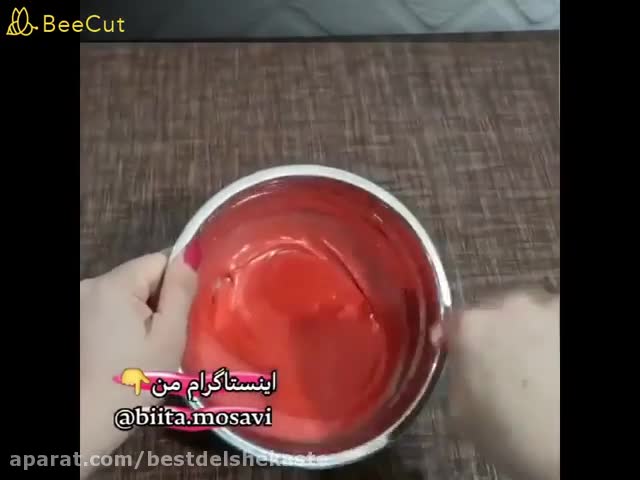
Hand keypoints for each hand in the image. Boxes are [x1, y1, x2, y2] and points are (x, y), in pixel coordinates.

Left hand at [80, 247, 198, 475]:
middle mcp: (89, 285)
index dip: (177, 284)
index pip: (158, 261)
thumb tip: (190, 255)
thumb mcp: (168, 336)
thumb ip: (180, 291)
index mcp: (113, 285)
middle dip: (158, 301)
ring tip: (144, 349)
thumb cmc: (133, 381)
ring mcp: (79, 303)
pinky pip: (110, 308)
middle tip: (164, 338)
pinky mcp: (76, 320)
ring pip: (126, 294)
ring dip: (141, 313)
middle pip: (140, 277)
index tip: (182, 315)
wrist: (85, 423)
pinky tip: (125, 351)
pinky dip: (123, 323)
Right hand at [446, 290, 559, 479]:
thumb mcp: (462, 413)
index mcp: (472, 328)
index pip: (452, 322)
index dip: (453, 340)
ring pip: (532, 318)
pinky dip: (556, 343)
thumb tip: (465, 369)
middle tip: (504, 371)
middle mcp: (509, 307)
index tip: (457, 357)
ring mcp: (550, 310)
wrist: (567, 439)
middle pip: (495, 315)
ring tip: (540, 373)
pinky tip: (557, 371)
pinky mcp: (572, 319)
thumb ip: (457, 377)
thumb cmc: (513, 433)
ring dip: (531, 337)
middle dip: (497, 338)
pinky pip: (558, 327)